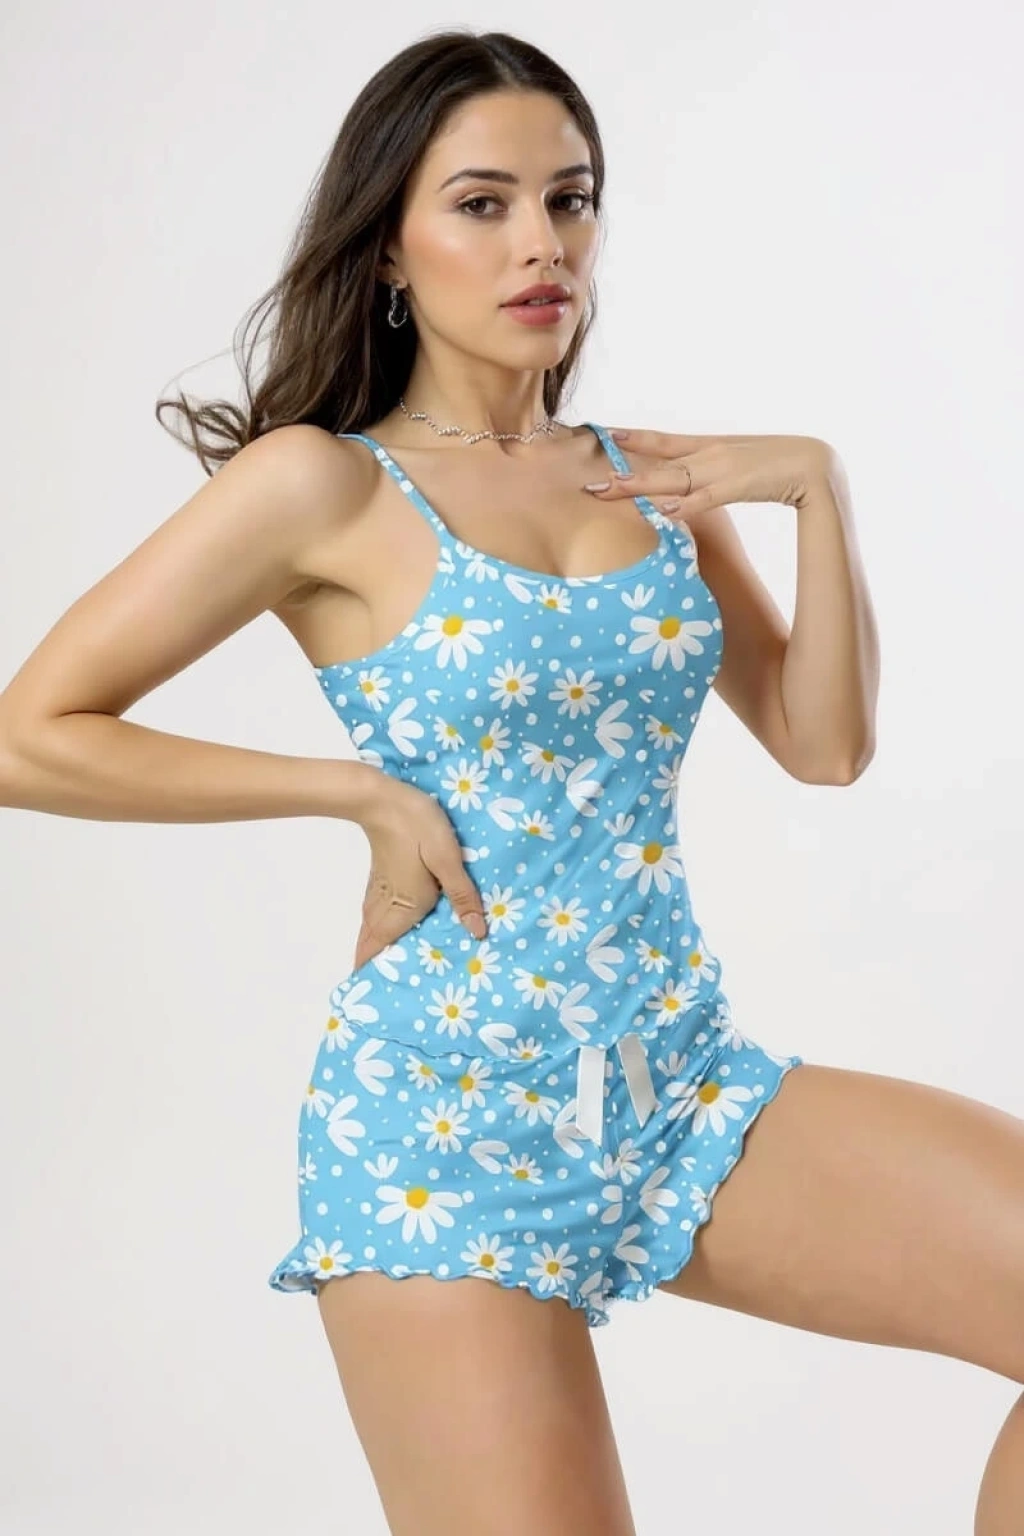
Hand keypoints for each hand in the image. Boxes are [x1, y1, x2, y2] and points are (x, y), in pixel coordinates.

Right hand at [352, 775, 486, 970]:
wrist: (384, 798)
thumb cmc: (417, 829)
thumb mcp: (449, 861)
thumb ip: (463, 897)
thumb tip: (478, 933)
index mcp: (402, 908)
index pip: (376, 950)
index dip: (370, 973)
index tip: (374, 996)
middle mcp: (386, 906)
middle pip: (372, 945)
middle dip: (377, 967)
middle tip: (392, 988)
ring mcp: (380, 892)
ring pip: (372, 930)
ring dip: (378, 948)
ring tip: (394, 966)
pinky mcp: (381, 879)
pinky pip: (376, 915)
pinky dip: (381, 930)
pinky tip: (396, 930)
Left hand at [588, 428, 835, 514]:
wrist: (815, 465)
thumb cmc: (777, 467)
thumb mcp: (738, 467)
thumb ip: (711, 475)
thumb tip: (687, 489)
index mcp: (710, 446)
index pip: (663, 441)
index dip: (633, 439)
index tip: (604, 436)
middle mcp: (710, 454)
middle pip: (658, 463)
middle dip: (623, 474)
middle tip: (591, 484)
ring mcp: (723, 469)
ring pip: (673, 479)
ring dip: (641, 487)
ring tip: (612, 491)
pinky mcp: (739, 485)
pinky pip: (706, 497)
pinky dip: (685, 504)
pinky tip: (663, 511)